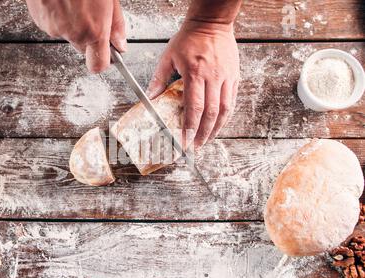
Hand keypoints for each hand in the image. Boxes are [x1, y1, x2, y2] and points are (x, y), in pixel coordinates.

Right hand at [25, 0, 126, 72]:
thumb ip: (116, 24)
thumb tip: (120, 43)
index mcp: (93, 30)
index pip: (98, 65)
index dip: (103, 60)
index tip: (108, 53)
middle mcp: (72, 33)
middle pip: (83, 48)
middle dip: (88, 35)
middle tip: (91, 12)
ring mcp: (53, 28)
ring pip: (67, 34)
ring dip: (72, 22)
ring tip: (75, 0)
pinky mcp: (39, 20)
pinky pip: (53, 24)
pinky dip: (58, 14)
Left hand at [147, 22, 239, 147]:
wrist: (211, 23)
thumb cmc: (189, 38)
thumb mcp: (168, 56)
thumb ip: (159, 78)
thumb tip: (151, 97)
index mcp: (195, 73)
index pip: (194, 107)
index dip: (190, 127)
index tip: (185, 140)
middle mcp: (213, 77)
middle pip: (211, 113)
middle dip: (203, 133)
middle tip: (196, 146)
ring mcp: (226, 77)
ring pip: (225, 110)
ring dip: (217, 128)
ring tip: (208, 139)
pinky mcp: (234, 76)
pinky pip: (232, 100)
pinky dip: (226, 115)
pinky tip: (219, 124)